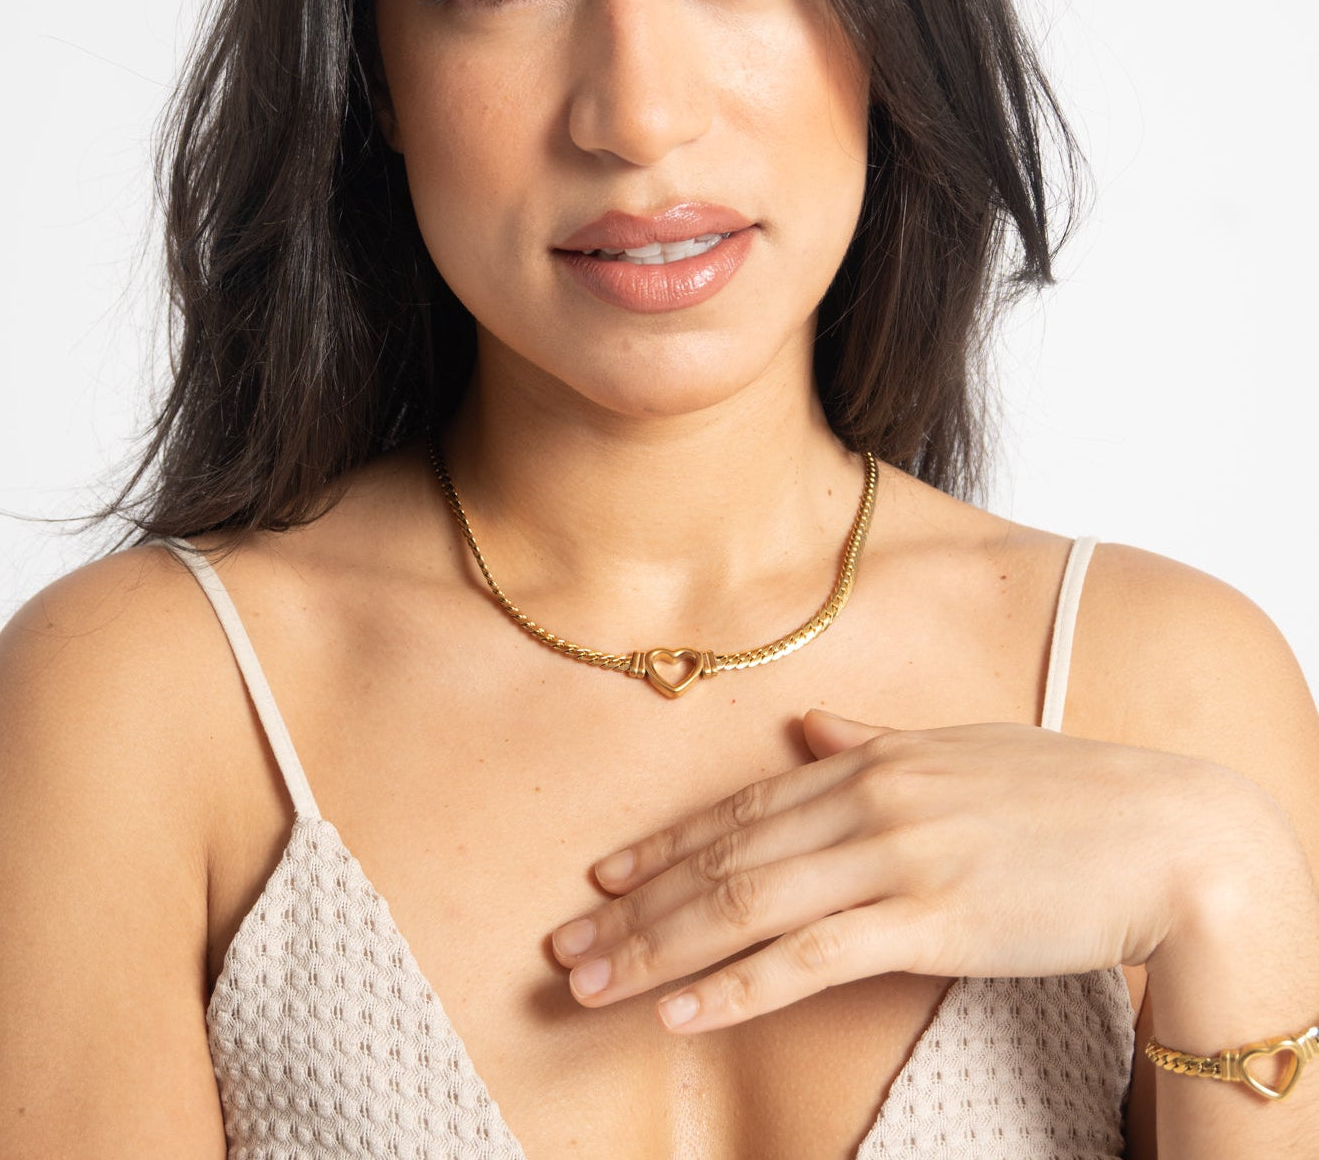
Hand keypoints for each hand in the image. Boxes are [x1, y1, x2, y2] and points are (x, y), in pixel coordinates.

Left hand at [548, 709, 1256, 1032]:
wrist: (1168, 833)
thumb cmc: (1064, 793)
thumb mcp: (961, 748)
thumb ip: (876, 739)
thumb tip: (813, 724)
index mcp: (868, 761)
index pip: (740, 808)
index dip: (665, 846)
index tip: (605, 879)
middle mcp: (863, 802)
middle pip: (722, 860)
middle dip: (636, 908)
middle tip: (565, 943)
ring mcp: (891, 858)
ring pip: (744, 907)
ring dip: (658, 950)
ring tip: (591, 983)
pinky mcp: (927, 920)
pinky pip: (809, 958)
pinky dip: (736, 986)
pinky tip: (681, 1010)